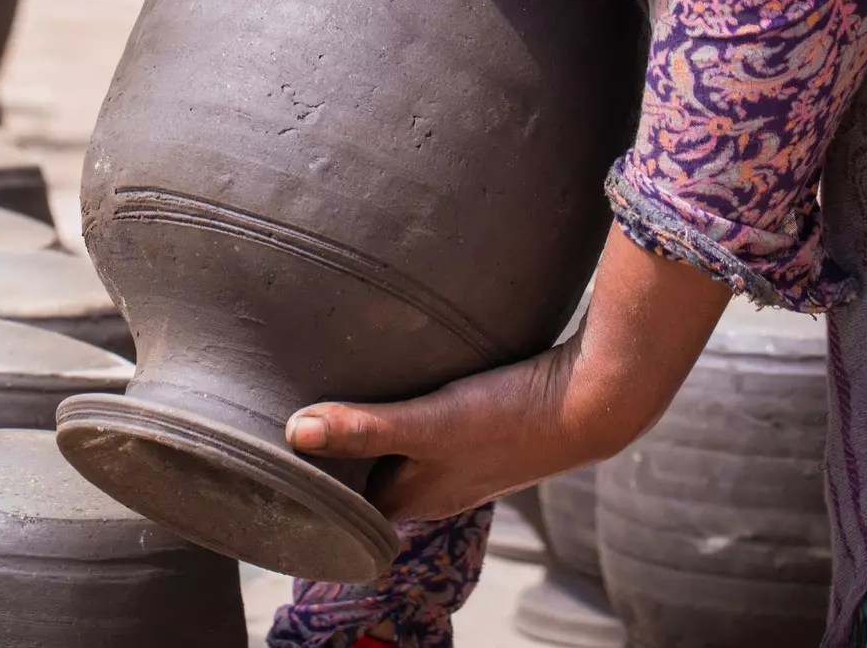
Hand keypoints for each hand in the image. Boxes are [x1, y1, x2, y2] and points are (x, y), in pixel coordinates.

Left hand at [284, 226, 732, 521]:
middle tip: (278, 403)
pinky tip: (381, 363)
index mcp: (416, 498)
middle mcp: (433, 482)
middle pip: (363, 470)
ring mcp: (455, 453)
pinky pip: (419, 416)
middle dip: (328, 447)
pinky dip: (395, 399)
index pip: (345, 504)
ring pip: (392, 442)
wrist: (596, 398)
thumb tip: (293, 433)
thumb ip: (365, 429)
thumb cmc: (513, 418)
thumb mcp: (430, 422)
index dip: (309, 483)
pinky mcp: (475, 421)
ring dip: (361, 419)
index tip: (269, 452)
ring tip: (315, 378)